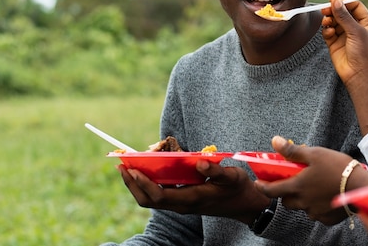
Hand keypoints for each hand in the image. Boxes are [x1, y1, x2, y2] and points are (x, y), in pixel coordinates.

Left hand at [118, 160, 270, 223]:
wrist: (245, 205)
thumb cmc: (239, 189)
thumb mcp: (232, 177)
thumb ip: (216, 170)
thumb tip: (199, 162)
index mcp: (192, 199)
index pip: (159, 195)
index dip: (143, 183)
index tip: (132, 168)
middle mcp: (182, 205)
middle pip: (148, 200)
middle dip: (132, 184)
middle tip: (122, 165)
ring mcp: (181, 205)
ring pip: (151, 200)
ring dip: (137, 185)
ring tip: (128, 167)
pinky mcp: (183, 201)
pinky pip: (158, 196)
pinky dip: (148, 185)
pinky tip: (147, 171)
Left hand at [254, 136, 367, 224]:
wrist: (361, 186)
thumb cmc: (338, 167)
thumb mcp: (315, 153)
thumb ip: (293, 150)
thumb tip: (274, 141)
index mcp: (298, 186)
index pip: (271, 190)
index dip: (262, 187)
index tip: (258, 183)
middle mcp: (303, 203)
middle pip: (286, 202)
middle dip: (285, 194)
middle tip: (292, 183)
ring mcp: (315, 212)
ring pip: (302, 208)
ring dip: (302, 200)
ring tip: (312, 188)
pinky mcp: (327, 218)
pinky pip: (316, 213)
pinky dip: (317, 206)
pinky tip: (325, 196)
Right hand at [321, 0, 367, 85]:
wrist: (359, 77)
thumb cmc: (364, 55)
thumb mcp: (356, 32)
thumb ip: (344, 16)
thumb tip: (335, 0)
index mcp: (367, 23)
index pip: (355, 6)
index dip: (345, 1)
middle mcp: (356, 28)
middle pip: (342, 12)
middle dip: (334, 9)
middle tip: (325, 9)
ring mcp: (345, 36)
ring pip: (334, 21)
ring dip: (329, 19)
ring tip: (327, 22)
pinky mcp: (335, 44)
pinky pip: (328, 32)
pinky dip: (327, 30)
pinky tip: (329, 33)